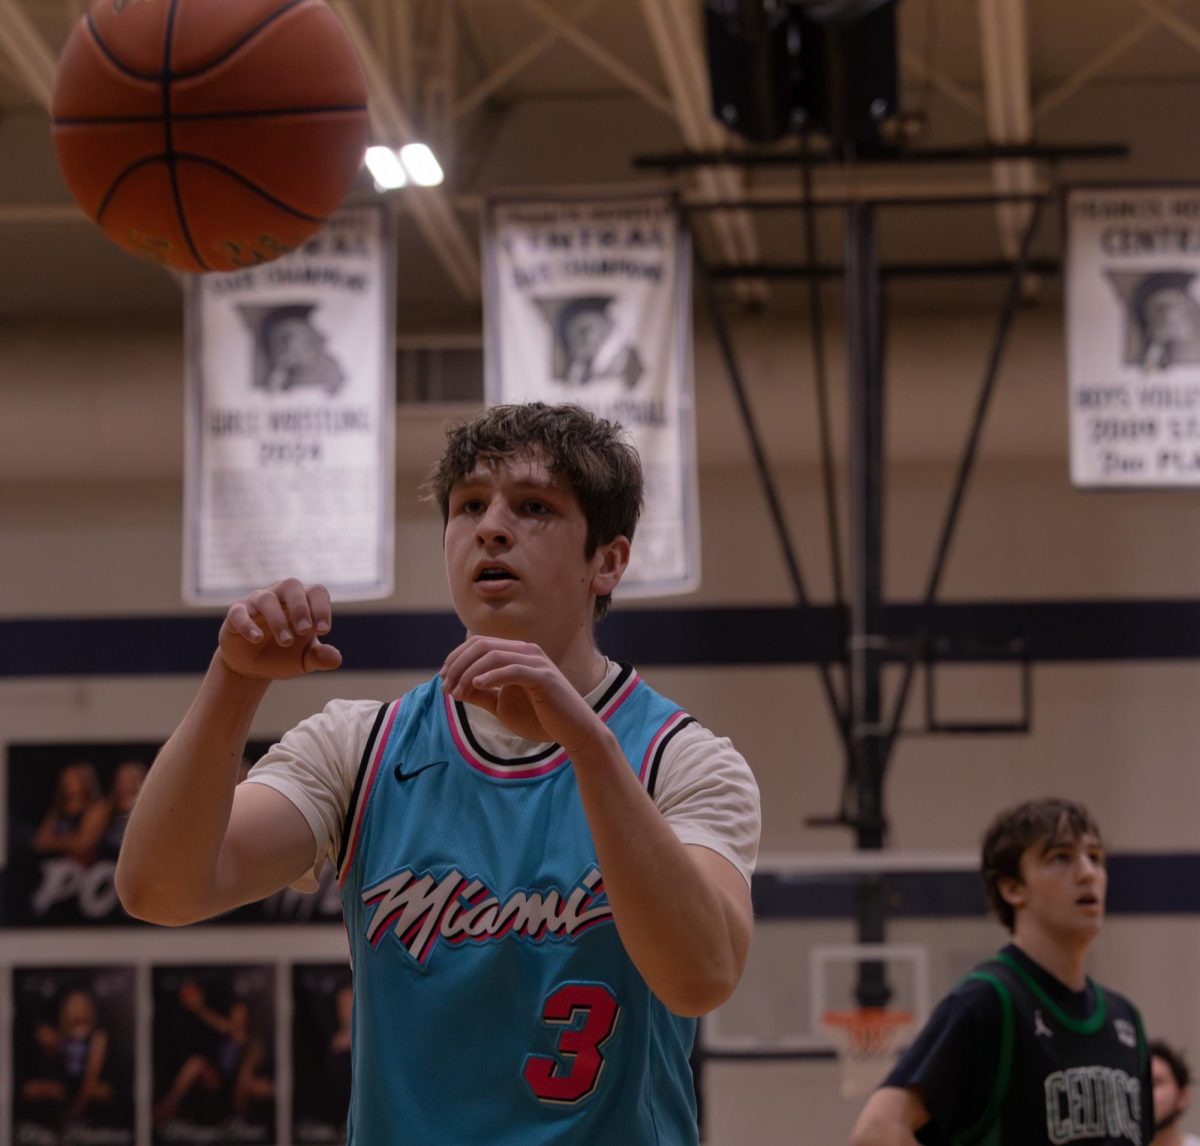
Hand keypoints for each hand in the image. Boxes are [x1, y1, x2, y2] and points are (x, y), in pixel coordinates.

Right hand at [218, 579, 341, 680]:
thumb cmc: (284, 656)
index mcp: (302, 602)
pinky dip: (248, 624)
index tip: (323, 630)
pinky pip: (239, 613)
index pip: (316, 592)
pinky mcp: (236, 615)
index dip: (322, 608)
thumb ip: (320, 657)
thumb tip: (336, 659)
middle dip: (301, 608)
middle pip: (292, 585)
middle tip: (305, 630)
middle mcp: (280, 596)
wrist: (252, 667)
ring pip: (266, 598)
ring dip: (278, 619)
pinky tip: (257, 639)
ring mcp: (256, 603)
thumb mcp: (304, 660)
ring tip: (286, 641)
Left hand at [440, 637, 604, 753]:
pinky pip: (512, 670)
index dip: (456, 658)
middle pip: (481, 645)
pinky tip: (476, 686)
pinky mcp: (544, 677)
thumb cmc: (539, 718)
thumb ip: (481, 694)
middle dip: (458, 665)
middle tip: (446, 687)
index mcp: (517, 653)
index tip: (443, 679)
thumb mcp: (502, 705)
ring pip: (493, 655)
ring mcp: (536, 661)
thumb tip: (455, 686)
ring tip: (456, 693)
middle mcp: (526, 650)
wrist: (573, 732)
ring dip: (469, 673)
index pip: (479, 643)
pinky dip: (491, 676)